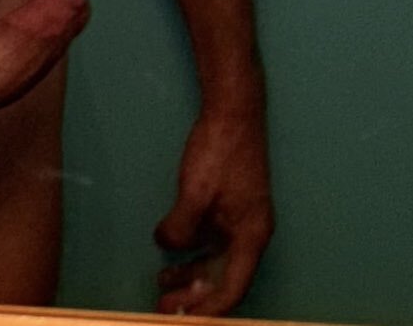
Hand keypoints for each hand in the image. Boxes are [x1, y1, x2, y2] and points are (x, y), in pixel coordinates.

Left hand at [155, 104, 272, 314]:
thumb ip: (181, 230)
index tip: (184, 321)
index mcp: (251, 236)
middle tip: (162, 308)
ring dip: (191, 275)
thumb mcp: (194, 194)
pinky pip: (213, 240)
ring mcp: (242, 218)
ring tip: (162, 285)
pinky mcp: (232, 204)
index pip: (232, 289)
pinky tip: (171, 253)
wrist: (233, 109)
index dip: (208, 311)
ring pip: (217, 260)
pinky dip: (193, 251)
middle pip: (224, 278)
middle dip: (194, 298)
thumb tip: (167, 248)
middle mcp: (251, 232)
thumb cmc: (219, 151)